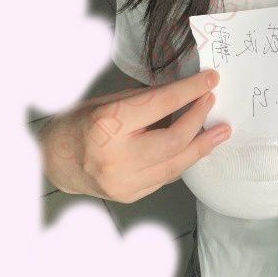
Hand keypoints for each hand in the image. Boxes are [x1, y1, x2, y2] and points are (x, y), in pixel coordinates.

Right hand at [40, 70, 229, 202]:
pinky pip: (168, 176)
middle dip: (200, 119)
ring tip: (221, 131)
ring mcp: (124, 181)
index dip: (190, 91)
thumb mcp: (109, 102)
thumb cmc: (79, 125)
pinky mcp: (132, 195)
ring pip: (177, 164)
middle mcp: (117, 156)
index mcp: (108, 125)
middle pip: (175, 139)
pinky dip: (184, 159)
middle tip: (213, 103)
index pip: (161, 104)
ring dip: (202, 145)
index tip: (210, 80)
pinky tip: (197, 147)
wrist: (56, 162)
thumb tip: (185, 92)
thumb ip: (145, 100)